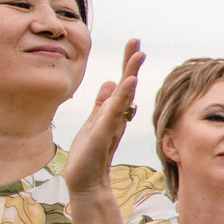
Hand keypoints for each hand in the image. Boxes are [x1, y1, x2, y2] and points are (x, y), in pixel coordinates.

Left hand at [62, 37, 145, 194]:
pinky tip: (128, 83)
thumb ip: (102, 104)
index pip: (121, 84)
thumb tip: (110, 83)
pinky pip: (115, 112)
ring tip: (137, 56)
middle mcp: (115, 116)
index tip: (134, 44)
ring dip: (130, 74)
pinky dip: (122, 97)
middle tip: (137, 42)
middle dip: (131, 64)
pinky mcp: (105, 133)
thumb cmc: (89, 154)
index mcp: (112, 112)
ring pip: (124, 96)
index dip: (127, 65)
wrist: (86, 180)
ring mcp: (111, 124)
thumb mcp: (93, 123)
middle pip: (126, 86)